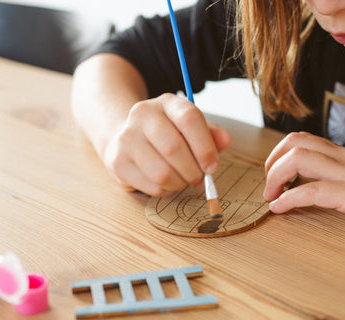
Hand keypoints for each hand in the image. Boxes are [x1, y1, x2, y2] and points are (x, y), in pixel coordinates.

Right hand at [103, 93, 231, 195]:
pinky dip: (165, 191)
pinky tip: (166, 183)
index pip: (189, 119)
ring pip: (162, 173)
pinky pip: (151, 186)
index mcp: (166, 103)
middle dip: (193, 171)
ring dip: (180, 184)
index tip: (212, 166)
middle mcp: (142, 115)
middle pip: (174, 149)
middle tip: (199, 178)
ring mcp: (126, 139)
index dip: (205, 147)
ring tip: (182, 180)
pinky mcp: (118, 162)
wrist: (123, 137)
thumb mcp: (187, 128)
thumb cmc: (164, 135)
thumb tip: (226, 140)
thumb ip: (209, 134)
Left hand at [263, 132, 344, 222]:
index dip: (279, 154)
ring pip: (299, 158)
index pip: (304, 139)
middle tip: (269, 185)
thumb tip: (311, 184)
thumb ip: (340, 175)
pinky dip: (287, 199)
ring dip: (275, 177)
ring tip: (271, 196)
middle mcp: (344, 159)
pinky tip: (279, 209)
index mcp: (344, 156)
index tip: (274, 175)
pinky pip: (311, 192)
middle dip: (271, 161)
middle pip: (295, 142)